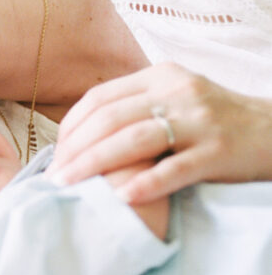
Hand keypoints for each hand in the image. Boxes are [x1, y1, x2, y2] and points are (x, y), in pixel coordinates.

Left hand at [47, 63, 271, 202]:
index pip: (101, 97)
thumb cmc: (216, 120)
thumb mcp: (176, 98)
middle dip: (76, 148)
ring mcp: (199, 121)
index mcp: (160, 77)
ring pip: (135, 139)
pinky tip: (121, 197)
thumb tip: (83, 130)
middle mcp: (177, 92)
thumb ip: (137, 105)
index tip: (56, 151)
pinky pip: (176, 168)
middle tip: (54, 175)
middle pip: (111, 118)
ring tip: (71, 185)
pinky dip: (146, 182)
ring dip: (96, 164)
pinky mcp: (219, 152)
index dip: (72, 125)